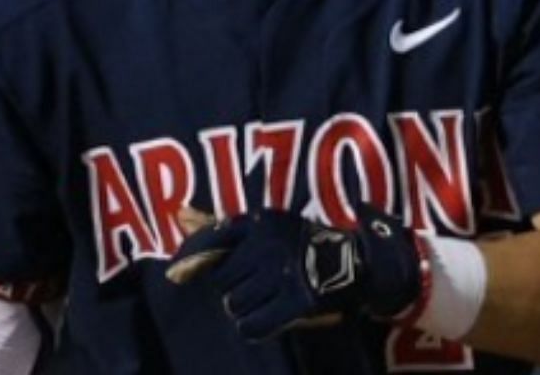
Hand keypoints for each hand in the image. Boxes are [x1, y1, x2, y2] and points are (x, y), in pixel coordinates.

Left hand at [165, 205, 426, 339]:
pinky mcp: (296, 302)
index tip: (181, 273)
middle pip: (223, 280)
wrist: (358, 263)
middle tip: (255, 285)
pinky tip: (266, 318)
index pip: (211, 239)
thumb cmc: (305, 244)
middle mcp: (268, 246)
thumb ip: (224, 225)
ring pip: (235, 305)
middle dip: (235, 287)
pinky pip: (252, 325)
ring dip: (247, 307)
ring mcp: (282, 274)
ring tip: (265, 300)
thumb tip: (180, 213)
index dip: (193, 258)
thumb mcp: (269, 226)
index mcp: (261, 222)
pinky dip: (256, 325)